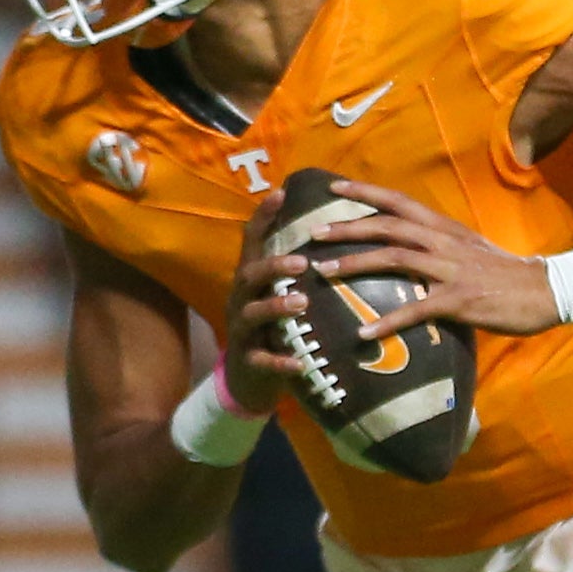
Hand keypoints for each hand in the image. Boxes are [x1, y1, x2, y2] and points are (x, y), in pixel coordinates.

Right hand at [217, 191, 309, 413]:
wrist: (246, 379)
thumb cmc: (273, 328)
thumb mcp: (278, 295)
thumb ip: (294, 271)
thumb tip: (331, 231)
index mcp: (251, 280)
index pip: (252, 241)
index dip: (263, 217)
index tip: (280, 192)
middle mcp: (241, 300)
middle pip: (249, 275)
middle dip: (273, 266)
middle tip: (302, 262)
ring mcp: (242, 331)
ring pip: (252, 314)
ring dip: (275, 306)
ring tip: (301, 303)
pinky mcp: (248, 361)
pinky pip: (262, 360)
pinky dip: (280, 362)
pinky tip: (299, 362)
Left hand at [315, 179, 565, 339]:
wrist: (545, 290)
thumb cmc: (504, 273)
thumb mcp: (468, 249)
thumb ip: (436, 246)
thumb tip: (406, 247)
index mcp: (444, 228)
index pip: (399, 201)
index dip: (365, 192)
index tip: (333, 187)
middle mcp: (443, 242)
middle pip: (387, 225)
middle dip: (347, 228)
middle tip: (312, 234)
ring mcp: (450, 270)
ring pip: (393, 258)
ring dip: (353, 264)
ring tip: (322, 274)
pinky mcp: (459, 300)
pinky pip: (416, 309)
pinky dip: (387, 321)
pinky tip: (363, 333)